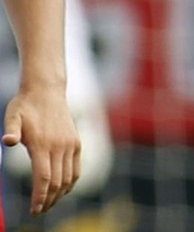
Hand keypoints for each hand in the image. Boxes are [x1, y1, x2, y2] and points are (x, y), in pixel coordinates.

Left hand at [3, 88, 80, 214]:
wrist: (47, 91)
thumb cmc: (25, 105)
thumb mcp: (12, 115)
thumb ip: (11, 130)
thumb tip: (8, 141)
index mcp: (43, 144)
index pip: (44, 178)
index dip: (40, 196)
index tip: (34, 210)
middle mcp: (60, 146)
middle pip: (57, 182)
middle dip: (48, 201)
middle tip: (38, 212)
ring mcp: (70, 145)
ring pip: (69, 178)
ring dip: (60, 195)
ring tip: (49, 204)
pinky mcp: (76, 143)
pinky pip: (76, 169)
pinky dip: (71, 183)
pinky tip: (63, 190)